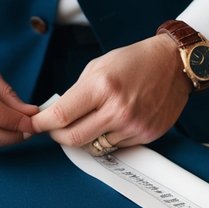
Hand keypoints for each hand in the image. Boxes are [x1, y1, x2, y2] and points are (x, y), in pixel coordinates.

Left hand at [29, 33, 190, 149]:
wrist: (173, 64)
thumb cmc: (135, 60)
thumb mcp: (98, 66)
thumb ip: (77, 92)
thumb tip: (57, 114)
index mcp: (101, 86)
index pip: (61, 116)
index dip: (42, 124)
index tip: (35, 125)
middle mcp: (117, 108)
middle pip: (73, 139)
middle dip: (58, 135)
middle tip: (55, 128)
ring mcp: (132, 125)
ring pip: (93, 146)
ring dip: (86, 137)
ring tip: (92, 119)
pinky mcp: (145, 136)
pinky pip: (115, 147)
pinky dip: (108, 138)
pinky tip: (114, 121)